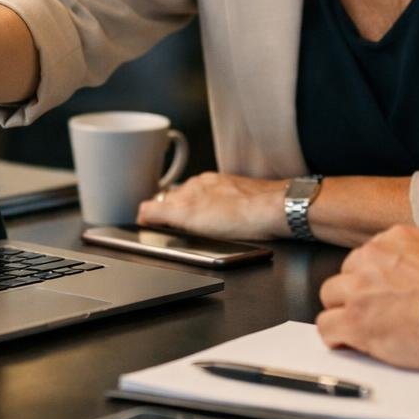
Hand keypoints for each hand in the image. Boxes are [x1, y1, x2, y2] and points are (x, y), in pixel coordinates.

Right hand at [135, 172, 285, 240]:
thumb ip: (160, 211)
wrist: (278, 210)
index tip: (150, 228)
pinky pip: (221, 203)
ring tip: (201, 230)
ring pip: (200, 201)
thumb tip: (141, 212)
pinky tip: (225, 225)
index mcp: (190, 187)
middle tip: (174, 233)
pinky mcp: (242, 194)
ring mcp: (224, 188)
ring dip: (195, 214)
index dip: (153, 217)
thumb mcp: (189, 216)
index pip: (160, 201)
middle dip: (173, 216)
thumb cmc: (240, 215)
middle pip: (179, 200)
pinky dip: (217, 214)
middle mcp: (206, 184)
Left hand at [316, 225, 418, 371]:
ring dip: (343, 311)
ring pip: (330, 295)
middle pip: (346, 273)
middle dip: (357, 292)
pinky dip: (335, 336)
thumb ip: (417, 258)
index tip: (384, 291)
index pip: (368, 255)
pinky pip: (326, 326)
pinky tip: (348, 342)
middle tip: (375, 311)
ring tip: (362, 327)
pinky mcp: (354, 319)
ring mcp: (360, 288)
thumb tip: (410, 272)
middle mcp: (372, 258)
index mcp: (394, 239)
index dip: (374, 277)